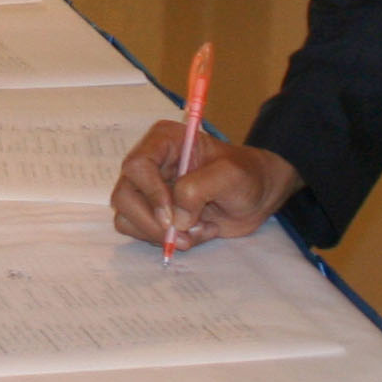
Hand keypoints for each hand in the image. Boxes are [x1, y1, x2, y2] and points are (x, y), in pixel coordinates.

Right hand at [111, 121, 297, 250]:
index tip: (172, 216)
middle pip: (124, 196)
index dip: (150, 193)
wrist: (256, 196)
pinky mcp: (153, 214)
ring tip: (198, 230)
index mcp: (164, 142)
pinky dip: (167, 240)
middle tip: (184, 234)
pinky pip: (140, 233)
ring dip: (162, 234)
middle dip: (153, 222)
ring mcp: (148, 191)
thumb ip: (199, 189)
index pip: (137, 165)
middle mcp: (150, 165)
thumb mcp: (231, 175)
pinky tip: (195, 232)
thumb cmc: (246, 176)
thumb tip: (176, 218)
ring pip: (127, 218)